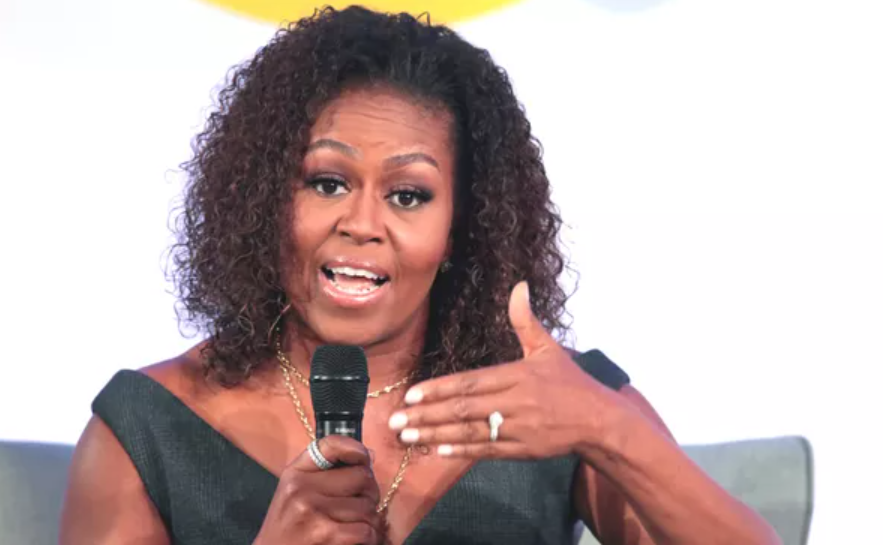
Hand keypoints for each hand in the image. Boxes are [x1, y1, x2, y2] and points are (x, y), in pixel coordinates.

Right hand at [254, 436, 384, 544]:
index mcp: (295, 475)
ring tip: (354, 527)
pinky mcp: (327, 535)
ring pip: (368, 507)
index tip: (364, 460)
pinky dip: (368, 538)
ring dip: (369, 521)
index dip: (356, 449)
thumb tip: (370, 456)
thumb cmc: (289, 529)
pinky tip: (355, 541)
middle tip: (360, 505)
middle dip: (369, 492)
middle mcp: (301, 489)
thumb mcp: (295, 494)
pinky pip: (366, 530)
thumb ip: (327, 472)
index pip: (332, 445)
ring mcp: (313, 512)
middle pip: (362, 477)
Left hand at [388, 281, 627, 458]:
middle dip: (427, 415)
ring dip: (436, 435)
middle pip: (464, 409)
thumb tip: (519, 286)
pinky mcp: (522, 450)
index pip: (470, 382)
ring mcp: (518, 428)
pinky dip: (462, 451)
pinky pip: (487, 450)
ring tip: (407, 437)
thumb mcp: (548, 349)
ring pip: (470, 432)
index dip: (440, 389)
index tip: (411, 394)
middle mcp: (515, 402)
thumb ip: (526, 321)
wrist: (599, 421)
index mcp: (517, 375)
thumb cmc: (570, 383)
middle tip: (396, 420)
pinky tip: (438, 450)